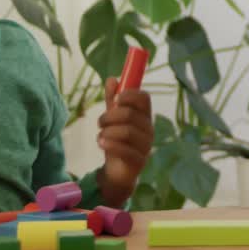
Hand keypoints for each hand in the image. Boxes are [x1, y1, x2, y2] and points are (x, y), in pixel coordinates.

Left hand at [97, 77, 153, 207]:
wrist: (118, 170)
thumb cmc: (118, 140)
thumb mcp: (113, 119)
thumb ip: (112, 100)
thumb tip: (111, 79)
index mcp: (144, 115)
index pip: (144, 98)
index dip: (129, 95)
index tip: (115, 99)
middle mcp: (148, 129)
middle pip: (130, 114)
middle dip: (110, 116)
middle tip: (100, 122)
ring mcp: (146, 145)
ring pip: (126, 132)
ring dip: (107, 131)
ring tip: (100, 135)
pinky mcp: (139, 161)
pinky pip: (125, 150)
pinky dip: (110, 145)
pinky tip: (101, 143)